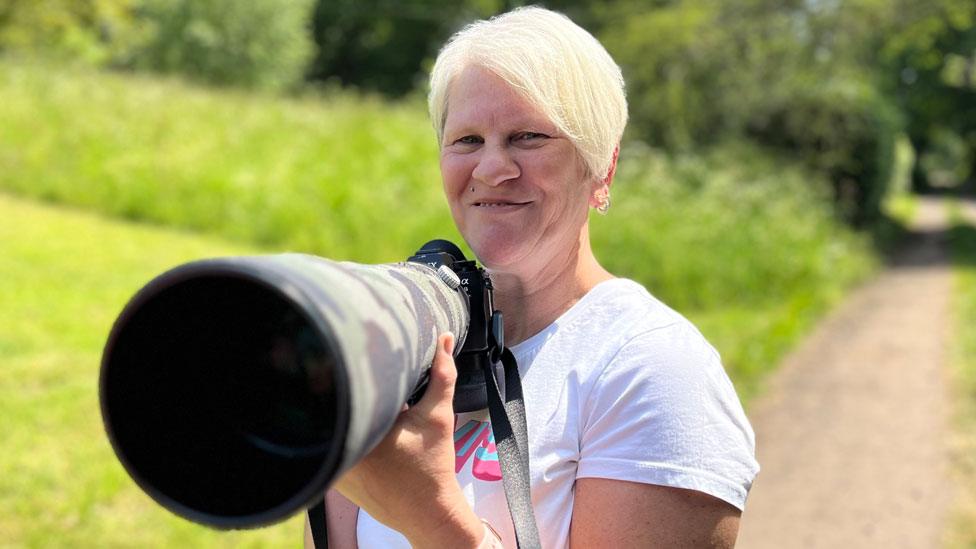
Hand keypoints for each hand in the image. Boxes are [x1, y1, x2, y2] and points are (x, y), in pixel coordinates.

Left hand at [333, 333, 482, 547]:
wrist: (428, 513)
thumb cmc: (433, 465)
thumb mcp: (439, 416)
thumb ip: (442, 375)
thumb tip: (443, 338)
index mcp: (363, 429)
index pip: (345, 390)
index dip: (349, 369)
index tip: (357, 353)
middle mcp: (341, 451)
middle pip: (334, 408)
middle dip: (345, 390)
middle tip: (354, 370)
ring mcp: (333, 467)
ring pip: (330, 428)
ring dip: (342, 413)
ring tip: (352, 397)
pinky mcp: (334, 478)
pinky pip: (331, 448)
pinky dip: (342, 436)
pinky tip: (355, 427)